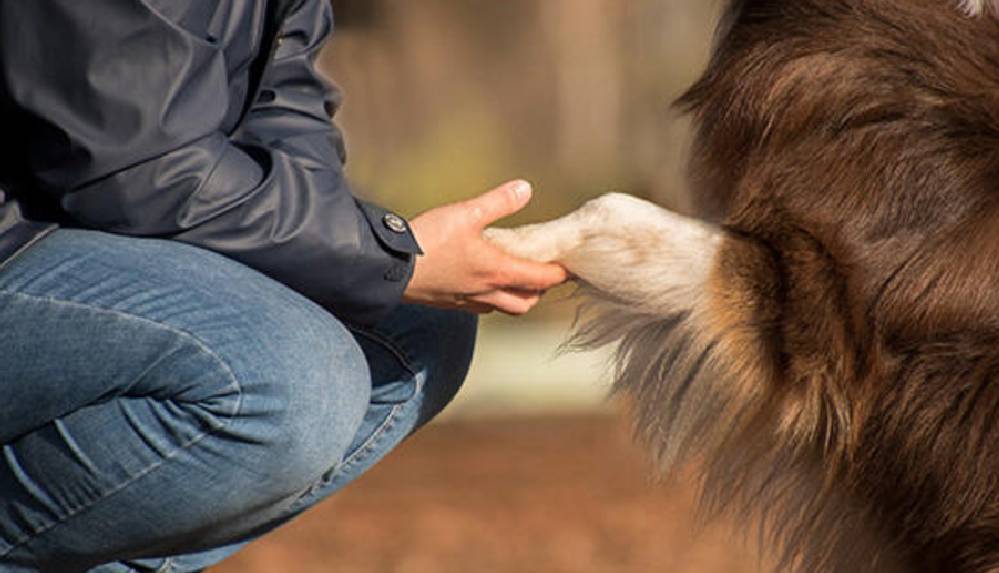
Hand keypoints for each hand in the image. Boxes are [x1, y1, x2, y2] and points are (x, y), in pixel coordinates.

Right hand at [403, 180, 569, 314]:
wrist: (388, 267)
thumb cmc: (428, 242)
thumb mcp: (465, 213)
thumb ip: (498, 202)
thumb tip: (525, 189)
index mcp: (498, 272)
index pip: (542, 279)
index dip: (560, 273)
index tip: (571, 266)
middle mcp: (487, 292)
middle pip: (526, 301)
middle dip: (539, 290)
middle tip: (544, 273)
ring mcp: (468, 301)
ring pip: (503, 307)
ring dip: (516, 296)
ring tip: (516, 277)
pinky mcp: (449, 303)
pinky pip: (480, 306)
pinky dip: (491, 297)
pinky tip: (482, 282)